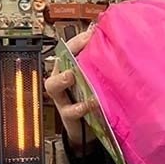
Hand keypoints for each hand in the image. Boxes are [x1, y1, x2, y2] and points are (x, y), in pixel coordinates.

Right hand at [45, 27, 96, 146]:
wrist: (87, 129)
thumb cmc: (92, 97)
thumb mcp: (95, 79)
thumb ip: (100, 63)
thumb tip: (110, 39)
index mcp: (69, 67)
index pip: (68, 49)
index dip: (77, 41)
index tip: (90, 34)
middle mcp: (62, 80)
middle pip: (58, 63)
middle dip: (66, 54)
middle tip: (77, 48)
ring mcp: (63, 97)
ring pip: (53, 86)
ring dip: (62, 79)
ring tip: (71, 76)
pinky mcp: (68, 114)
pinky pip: (69, 111)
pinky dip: (79, 107)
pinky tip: (90, 104)